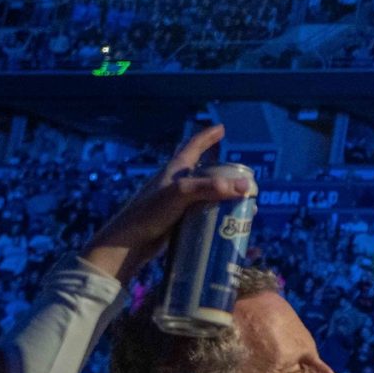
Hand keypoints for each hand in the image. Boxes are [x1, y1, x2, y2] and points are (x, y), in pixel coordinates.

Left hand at [80, 123, 256, 282]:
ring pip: (204, 194)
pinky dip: (215, 214)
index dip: (207, 136)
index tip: (221, 128)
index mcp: (174, 170)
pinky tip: (225, 222)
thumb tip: (246, 186)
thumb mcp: (181, 194)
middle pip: (202, 170)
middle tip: (240, 175)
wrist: (127, 244)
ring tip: (242, 203)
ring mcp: (175, 202)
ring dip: (223, 196)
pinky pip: (201, 212)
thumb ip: (212, 187)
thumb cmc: (150, 213)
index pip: (193, 146)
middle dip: (222, 170)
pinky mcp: (176, 220)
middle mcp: (175, 183)